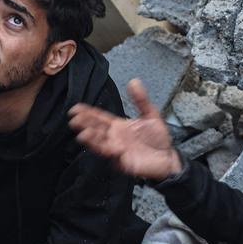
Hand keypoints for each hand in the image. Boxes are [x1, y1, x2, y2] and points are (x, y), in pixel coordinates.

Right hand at [68, 79, 182, 179]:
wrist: (169, 158)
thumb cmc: (158, 138)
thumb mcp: (150, 114)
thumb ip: (141, 99)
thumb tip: (134, 81)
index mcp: (118, 126)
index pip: (99, 118)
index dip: (88, 113)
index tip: (75, 108)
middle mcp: (115, 138)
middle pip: (97, 130)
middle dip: (85, 125)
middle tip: (74, 119)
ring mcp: (118, 151)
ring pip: (102, 144)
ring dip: (92, 140)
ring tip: (82, 134)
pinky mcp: (124, 163)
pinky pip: (116, 157)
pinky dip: (112, 152)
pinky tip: (109, 146)